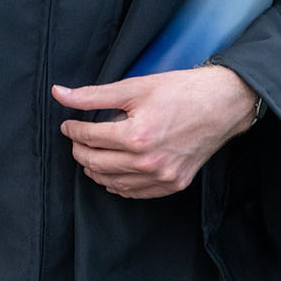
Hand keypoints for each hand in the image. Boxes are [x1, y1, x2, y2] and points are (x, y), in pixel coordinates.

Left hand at [52, 65, 259, 198]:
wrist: (222, 104)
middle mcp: (148, 162)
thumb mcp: (134, 87)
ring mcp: (162, 177)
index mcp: (136, 136)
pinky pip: (135, 193)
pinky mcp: (174, 184)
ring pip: (112, 182)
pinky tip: (112, 172)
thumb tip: (59, 93)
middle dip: (79, 150)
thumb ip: (93, 95)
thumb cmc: (180, 91)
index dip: (72, 129)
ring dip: (95, 169)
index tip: (68, 124)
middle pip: (96, 163)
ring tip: (90, 154)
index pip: (89, 138)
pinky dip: (118, 184)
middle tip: (75, 138)